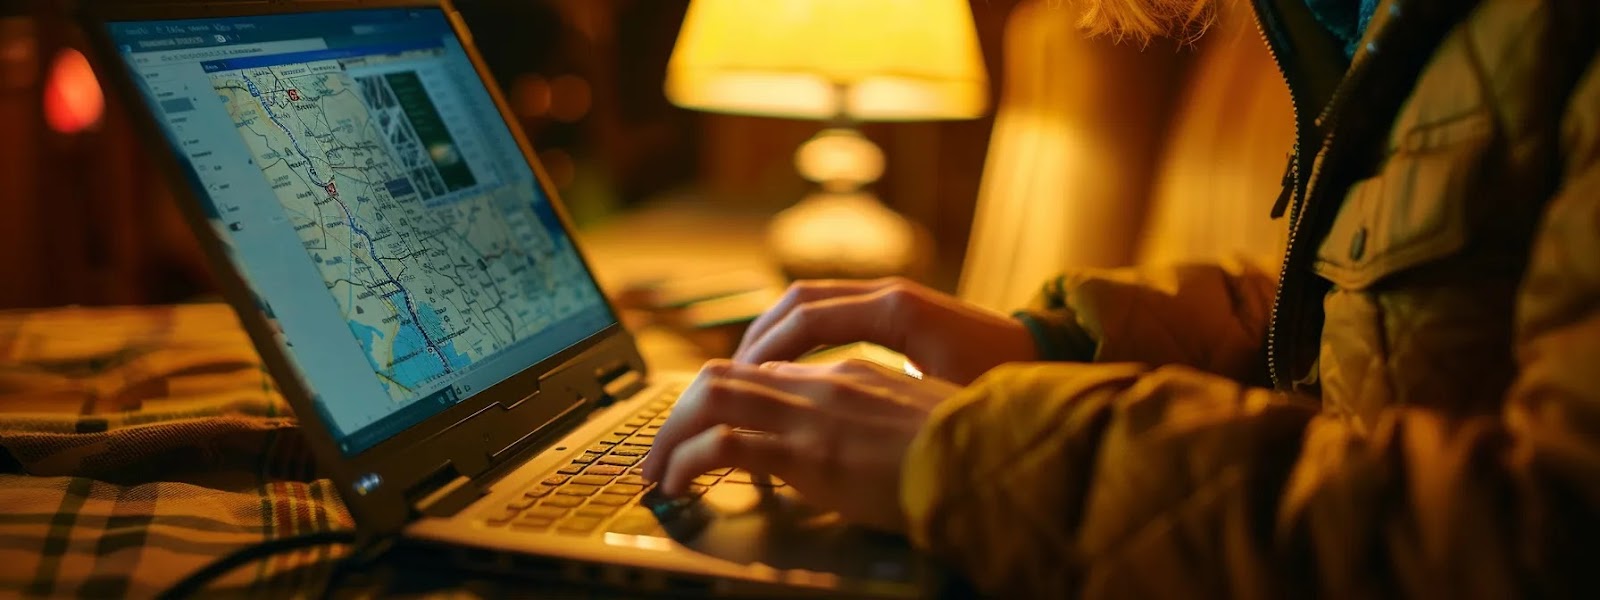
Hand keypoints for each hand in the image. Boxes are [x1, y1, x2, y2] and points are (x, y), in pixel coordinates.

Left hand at [641, 358, 960, 531]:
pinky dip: (687, 462)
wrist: (987, 458)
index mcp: (848, 373)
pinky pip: (721, 446)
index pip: (764, 371)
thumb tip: (855, 447)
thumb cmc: (967, 449)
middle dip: (680, 411)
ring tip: (656, 471)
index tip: (705, 428)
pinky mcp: (805, 450)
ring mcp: (810, 413)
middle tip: (661, 448)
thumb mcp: (919, 421)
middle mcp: (820, 382)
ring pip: (710, 399)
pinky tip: (677, 486)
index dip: (725, 399)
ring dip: (671, 434)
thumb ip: (877, 422)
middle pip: (724, 374)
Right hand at [734, 277, 1036, 384]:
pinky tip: (786, 369)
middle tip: (728, 380)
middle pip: (798, 301)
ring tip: (746, 374)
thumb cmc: (998, 390)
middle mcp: (887, 293)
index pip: (807, 318)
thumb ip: (889, 406)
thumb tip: (829, 422)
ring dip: (773, 335)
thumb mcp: (942, 403)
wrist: (1046, 360)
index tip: (739, 385)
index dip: (767, 352)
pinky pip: (829, 310)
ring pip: (810, 300)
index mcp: (895, 311)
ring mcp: (890, 295)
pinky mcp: (895, 307)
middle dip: (758, 339)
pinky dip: (798, 335)